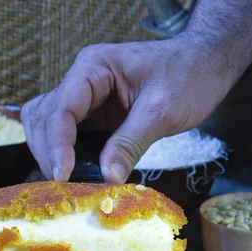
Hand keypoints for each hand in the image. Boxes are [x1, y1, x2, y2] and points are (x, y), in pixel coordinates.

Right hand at [21, 32, 230, 182]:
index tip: (61, 177)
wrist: (207, 64)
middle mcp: (82, 80)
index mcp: (93, 67)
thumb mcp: (162, 111)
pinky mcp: (94, 116)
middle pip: (44, 118)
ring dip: (52, 154)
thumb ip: (131, 143)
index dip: (57, 145)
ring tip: (68, 184)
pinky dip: (66, 156)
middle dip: (50, 152)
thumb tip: (106, 178)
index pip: (61, 108)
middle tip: (65, 186)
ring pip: (48, 127)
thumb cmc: (190, 75)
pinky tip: (77, 176)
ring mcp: (86, 98)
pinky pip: (68, 136)